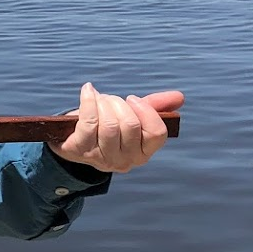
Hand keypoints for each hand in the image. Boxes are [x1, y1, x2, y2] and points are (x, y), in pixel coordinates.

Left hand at [48, 84, 183, 173]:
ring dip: (104, 103)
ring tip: (100, 99)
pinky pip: (88, 122)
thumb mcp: (132, 116)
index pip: (156, 133)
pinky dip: (88, 101)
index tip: (132, 99)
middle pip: (130, 125)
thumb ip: (155, 107)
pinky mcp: (79, 151)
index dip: (146, 111)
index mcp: (143, 153)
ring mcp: (101, 158)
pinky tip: (88, 91)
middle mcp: (125, 160)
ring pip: (109, 124)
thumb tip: (179, 97)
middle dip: (120, 103)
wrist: (72, 139)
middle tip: (111, 100)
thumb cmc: (107, 125)